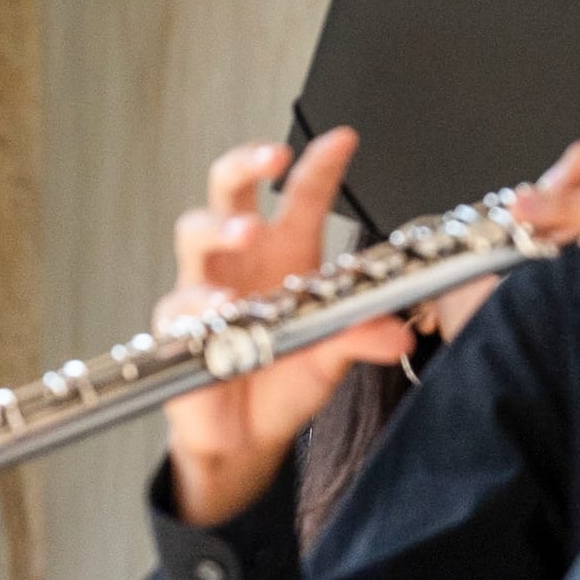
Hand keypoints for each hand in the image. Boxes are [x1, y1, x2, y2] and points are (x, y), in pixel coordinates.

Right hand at [155, 131, 412, 527]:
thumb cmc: (283, 381)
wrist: (245, 438)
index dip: (319, 165)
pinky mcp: (180, 326)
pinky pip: (181, 302)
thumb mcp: (332, 356)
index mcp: (286, 254)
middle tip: (274, 157)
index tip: (342, 140)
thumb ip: (360, 336)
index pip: (301, 197)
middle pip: (232, 188)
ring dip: (222, 226)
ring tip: (247, 231)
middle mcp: (243, 260)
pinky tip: (223, 307)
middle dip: (248, 163)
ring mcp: (206, 287)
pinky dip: (201, 301)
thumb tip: (398, 332)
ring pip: (197, 231)